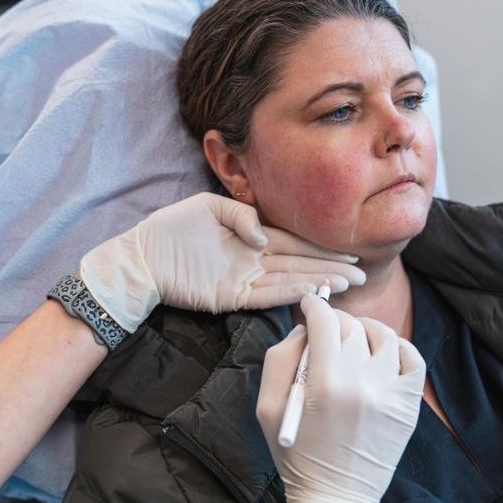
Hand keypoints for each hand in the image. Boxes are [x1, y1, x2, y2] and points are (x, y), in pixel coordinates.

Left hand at [80, 193, 364, 331]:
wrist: (142, 256)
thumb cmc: (173, 228)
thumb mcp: (209, 205)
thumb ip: (242, 216)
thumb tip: (266, 236)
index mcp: (251, 236)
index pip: (294, 242)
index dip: (321, 247)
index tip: (348, 251)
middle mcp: (254, 258)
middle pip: (300, 263)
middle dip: (330, 268)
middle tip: (361, 273)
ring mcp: (244, 279)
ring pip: (290, 280)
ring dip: (318, 282)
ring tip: (347, 284)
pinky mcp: (231, 296)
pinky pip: (267, 294)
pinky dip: (291, 293)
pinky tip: (313, 290)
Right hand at [256, 293, 425, 502]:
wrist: (335, 499)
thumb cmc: (296, 453)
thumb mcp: (267, 406)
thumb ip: (280, 358)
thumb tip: (305, 329)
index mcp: (325, 383)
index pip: (324, 321)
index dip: (314, 306)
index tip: (310, 304)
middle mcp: (362, 382)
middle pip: (351, 326)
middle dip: (334, 321)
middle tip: (326, 330)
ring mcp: (390, 394)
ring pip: (383, 335)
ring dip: (365, 330)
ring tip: (354, 340)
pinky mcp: (409, 405)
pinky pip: (412, 358)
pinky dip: (398, 347)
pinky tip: (381, 355)